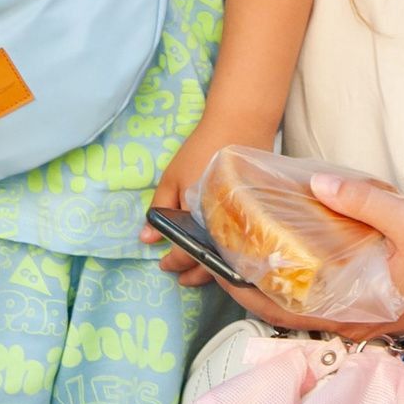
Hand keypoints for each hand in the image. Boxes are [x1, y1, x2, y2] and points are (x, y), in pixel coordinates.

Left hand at [145, 125, 252, 287]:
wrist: (243, 125)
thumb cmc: (203, 149)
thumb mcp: (172, 177)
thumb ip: (159, 210)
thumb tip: (147, 240)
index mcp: (199, 220)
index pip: (184, 254)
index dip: (172, 263)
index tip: (163, 264)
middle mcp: (224, 227)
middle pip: (209, 264)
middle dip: (192, 274)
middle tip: (181, 278)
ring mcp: (244, 222)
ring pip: (229, 258)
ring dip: (212, 270)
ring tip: (200, 272)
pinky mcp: (257, 216)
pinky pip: (243, 245)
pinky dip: (231, 255)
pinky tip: (225, 253)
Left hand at [210, 172, 403, 337]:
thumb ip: (363, 201)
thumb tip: (319, 185)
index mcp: (354, 306)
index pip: (282, 310)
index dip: (244, 292)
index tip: (218, 270)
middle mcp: (354, 321)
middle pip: (286, 313)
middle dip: (252, 288)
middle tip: (226, 260)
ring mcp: (365, 320)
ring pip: (306, 312)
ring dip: (278, 289)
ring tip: (258, 257)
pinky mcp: (377, 313)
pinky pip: (329, 305)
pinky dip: (307, 288)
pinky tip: (309, 262)